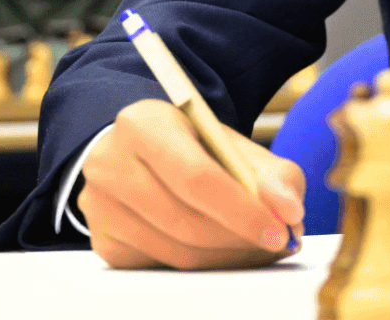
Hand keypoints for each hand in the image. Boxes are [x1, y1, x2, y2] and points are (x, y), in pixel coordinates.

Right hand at [79, 99, 304, 269]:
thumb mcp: (231, 144)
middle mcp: (110, 163)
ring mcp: (99, 206)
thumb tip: (290, 213)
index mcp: (143, 124)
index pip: (196, 177)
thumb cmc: (190, 145)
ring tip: (258, 246)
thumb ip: (272, 173)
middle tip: (277, 243)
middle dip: (241, 239)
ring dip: (227, 256)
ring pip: (176, 251)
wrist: (142, 150)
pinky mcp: (102, 240)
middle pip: (186, 221)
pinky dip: (203, 264)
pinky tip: (225, 250)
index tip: (280, 230)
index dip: (242, 210)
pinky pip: (162, 265)